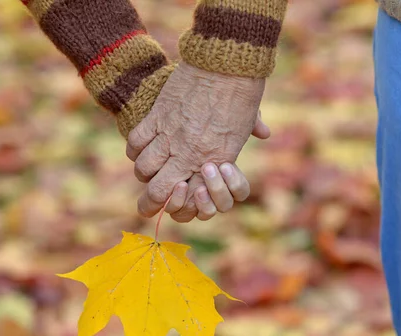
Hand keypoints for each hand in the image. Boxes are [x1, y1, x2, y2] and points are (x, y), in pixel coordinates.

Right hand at [126, 63, 265, 217]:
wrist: (225, 63)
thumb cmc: (241, 91)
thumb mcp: (248, 118)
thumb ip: (251, 131)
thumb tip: (265, 133)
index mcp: (214, 161)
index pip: (188, 200)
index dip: (176, 207)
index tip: (174, 200)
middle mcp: (189, 155)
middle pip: (157, 193)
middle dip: (150, 202)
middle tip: (150, 199)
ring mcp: (170, 137)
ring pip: (144, 169)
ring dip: (145, 172)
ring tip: (148, 168)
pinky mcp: (157, 117)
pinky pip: (136, 143)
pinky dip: (135, 149)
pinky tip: (141, 147)